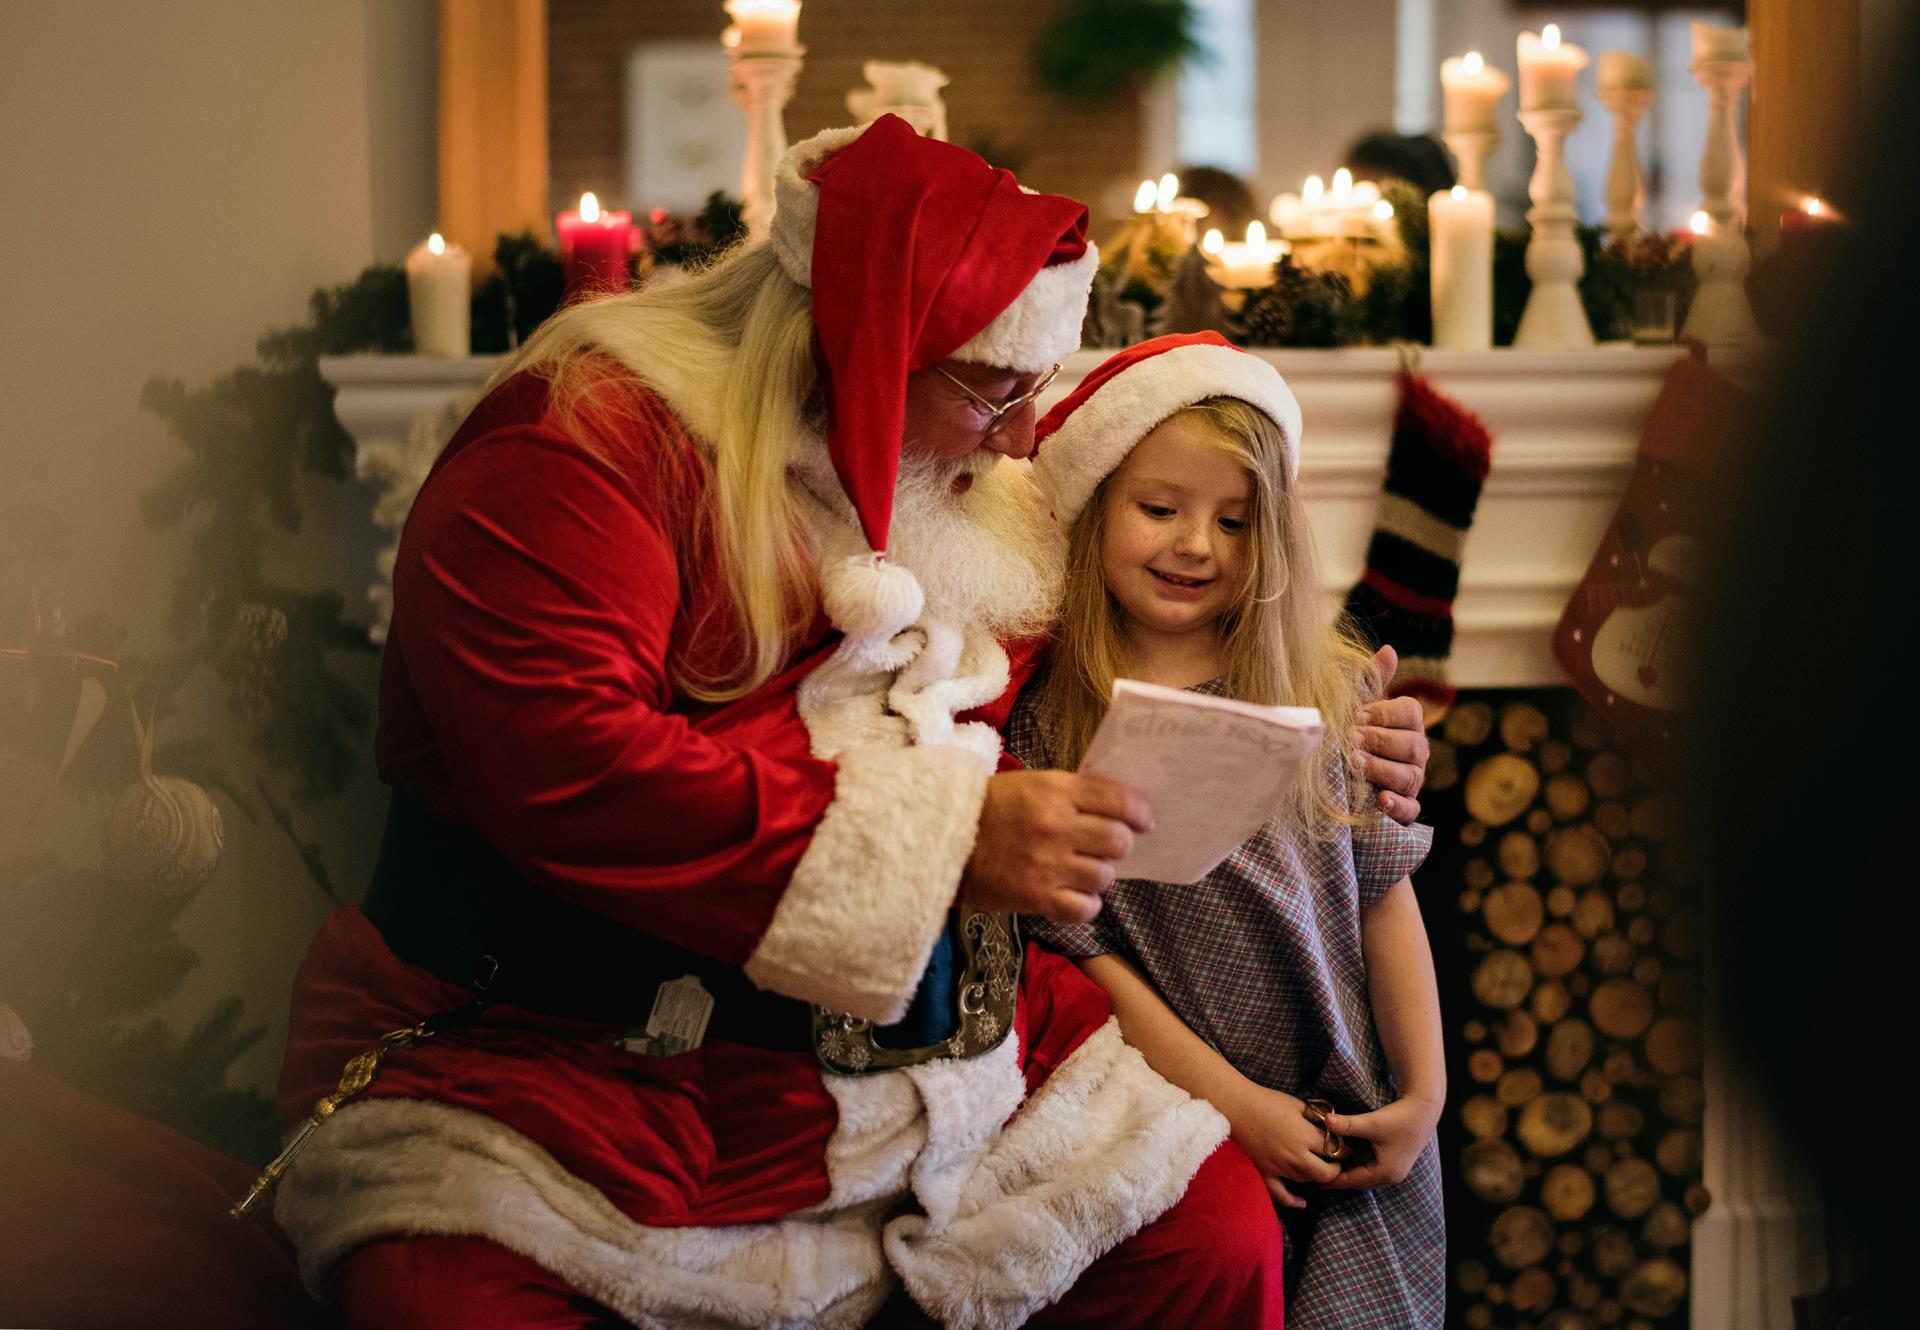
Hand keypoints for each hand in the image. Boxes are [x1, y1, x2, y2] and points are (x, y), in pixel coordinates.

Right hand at [960, 770, 1152, 923]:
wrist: (942, 839)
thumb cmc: (989, 808)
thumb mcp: (1031, 784)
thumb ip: (1072, 794)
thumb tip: (1118, 809)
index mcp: (1057, 791)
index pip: (1120, 801)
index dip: (1140, 813)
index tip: (1143, 821)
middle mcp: (1058, 826)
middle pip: (1118, 841)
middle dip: (1119, 845)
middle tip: (1105, 847)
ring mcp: (1049, 864)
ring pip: (1104, 876)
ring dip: (1099, 875)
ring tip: (1082, 871)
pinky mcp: (1037, 897)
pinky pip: (1085, 909)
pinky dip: (1085, 905)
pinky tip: (1073, 896)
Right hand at [1224, 1085, 1342, 1209]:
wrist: (1237, 1107)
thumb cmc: (1267, 1101)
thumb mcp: (1297, 1104)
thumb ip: (1316, 1117)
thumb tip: (1332, 1126)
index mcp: (1304, 1135)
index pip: (1334, 1149)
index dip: (1345, 1150)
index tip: (1349, 1149)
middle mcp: (1295, 1155)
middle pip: (1325, 1173)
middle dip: (1335, 1169)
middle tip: (1337, 1163)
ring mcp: (1279, 1167)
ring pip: (1306, 1181)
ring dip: (1316, 1177)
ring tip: (1320, 1170)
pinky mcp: (1265, 1173)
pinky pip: (1281, 1194)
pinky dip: (1293, 1201)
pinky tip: (1302, 1202)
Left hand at [1319, 1096, 1440, 1190]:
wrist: (1424, 1109)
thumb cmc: (1399, 1117)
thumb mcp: (1372, 1122)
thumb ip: (1347, 1124)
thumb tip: (1325, 1121)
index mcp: (1384, 1172)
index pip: (1352, 1181)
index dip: (1332, 1181)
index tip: (1314, 1183)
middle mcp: (1390, 1176)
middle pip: (1358, 1181)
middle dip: (1338, 1179)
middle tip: (1317, 1176)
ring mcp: (1395, 1170)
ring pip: (1365, 1175)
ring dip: (1348, 1172)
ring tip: (1327, 1169)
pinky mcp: (1396, 1161)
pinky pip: (1372, 1168)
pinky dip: (1358, 1165)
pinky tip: (1345, 1158)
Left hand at [1350, 645, 1428, 824]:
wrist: (1338, 779)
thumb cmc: (1351, 736)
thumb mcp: (1358, 708)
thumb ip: (1371, 681)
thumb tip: (1389, 650)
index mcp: (1408, 724)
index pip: (1411, 712)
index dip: (1385, 713)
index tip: (1358, 715)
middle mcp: (1416, 753)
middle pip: (1412, 745)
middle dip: (1380, 742)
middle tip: (1351, 740)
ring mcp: (1413, 782)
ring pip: (1409, 776)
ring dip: (1381, 770)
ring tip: (1354, 765)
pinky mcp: (1405, 810)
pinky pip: (1410, 810)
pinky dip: (1397, 805)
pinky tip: (1380, 800)